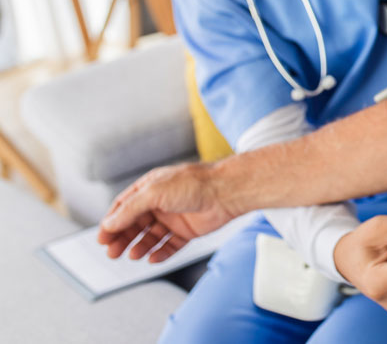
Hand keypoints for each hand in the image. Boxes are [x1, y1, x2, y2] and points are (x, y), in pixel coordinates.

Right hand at [97, 163, 239, 262]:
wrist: (226, 192)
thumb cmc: (192, 184)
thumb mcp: (154, 192)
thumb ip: (130, 209)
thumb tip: (109, 224)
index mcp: (150, 188)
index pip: (124, 207)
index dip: (112, 222)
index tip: (102, 239)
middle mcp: (161, 202)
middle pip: (135, 224)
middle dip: (123, 238)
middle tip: (112, 253)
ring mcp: (174, 217)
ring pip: (151, 236)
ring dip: (140, 246)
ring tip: (133, 255)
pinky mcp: (188, 231)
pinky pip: (169, 245)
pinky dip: (160, 253)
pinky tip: (151, 259)